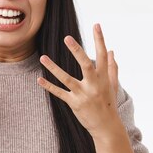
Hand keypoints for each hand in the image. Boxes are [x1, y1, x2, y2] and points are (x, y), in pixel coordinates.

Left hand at [37, 23, 119, 137]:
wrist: (106, 126)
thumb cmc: (109, 103)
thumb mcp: (113, 85)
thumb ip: (112, 67)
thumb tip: (111, 51)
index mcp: (104, 77)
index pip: (102, 55)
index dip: (100, 40)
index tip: (96, 25)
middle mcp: (94, 85)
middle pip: (85, 65)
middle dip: (77, 51)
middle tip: (67, 38)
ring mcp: (83, 95)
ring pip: (67, 79)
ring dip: (54, 68)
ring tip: (43, 57)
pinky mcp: (74, 104)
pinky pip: (59, 93)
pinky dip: (49, 86)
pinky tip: (39, 79)